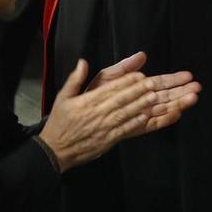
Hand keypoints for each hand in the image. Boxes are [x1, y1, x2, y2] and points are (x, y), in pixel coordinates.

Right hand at [37, 57, 200, 171]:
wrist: (56, 150)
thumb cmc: (60, 121)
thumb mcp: (63, 97)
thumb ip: (74, 79)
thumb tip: (82, 62)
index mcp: (87, 102)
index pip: (110, 89)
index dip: (126, 82)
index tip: (139, 75)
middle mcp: (97, 113)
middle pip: (121, 100)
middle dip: (138, 91)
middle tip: (154, 83)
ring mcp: (104, 128)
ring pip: (125, 114)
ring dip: (141, 106)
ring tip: (154, 98)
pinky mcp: (108, 140)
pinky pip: (124, 130)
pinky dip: (135, 123)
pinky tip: (146, 117)